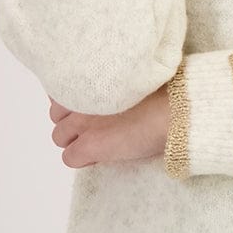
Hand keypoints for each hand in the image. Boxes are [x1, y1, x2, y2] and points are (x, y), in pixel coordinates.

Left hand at [46, 87, 170, 168]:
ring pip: (59, 137)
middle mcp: (80, 98)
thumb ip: (114, 79)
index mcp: (90, 77)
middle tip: (96, 125)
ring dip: (75, 140)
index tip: (92, 108)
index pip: (61, 90)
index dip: (77, 102)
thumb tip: (110, 88)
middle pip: (56, 115)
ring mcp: (82, 123)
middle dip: (72, 120)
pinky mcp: (90, 145)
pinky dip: (82, 158)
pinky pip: (69, 158)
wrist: (176, 110)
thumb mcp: (134, 74)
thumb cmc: (166, 89)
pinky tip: (101, 156)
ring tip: (98, 141)